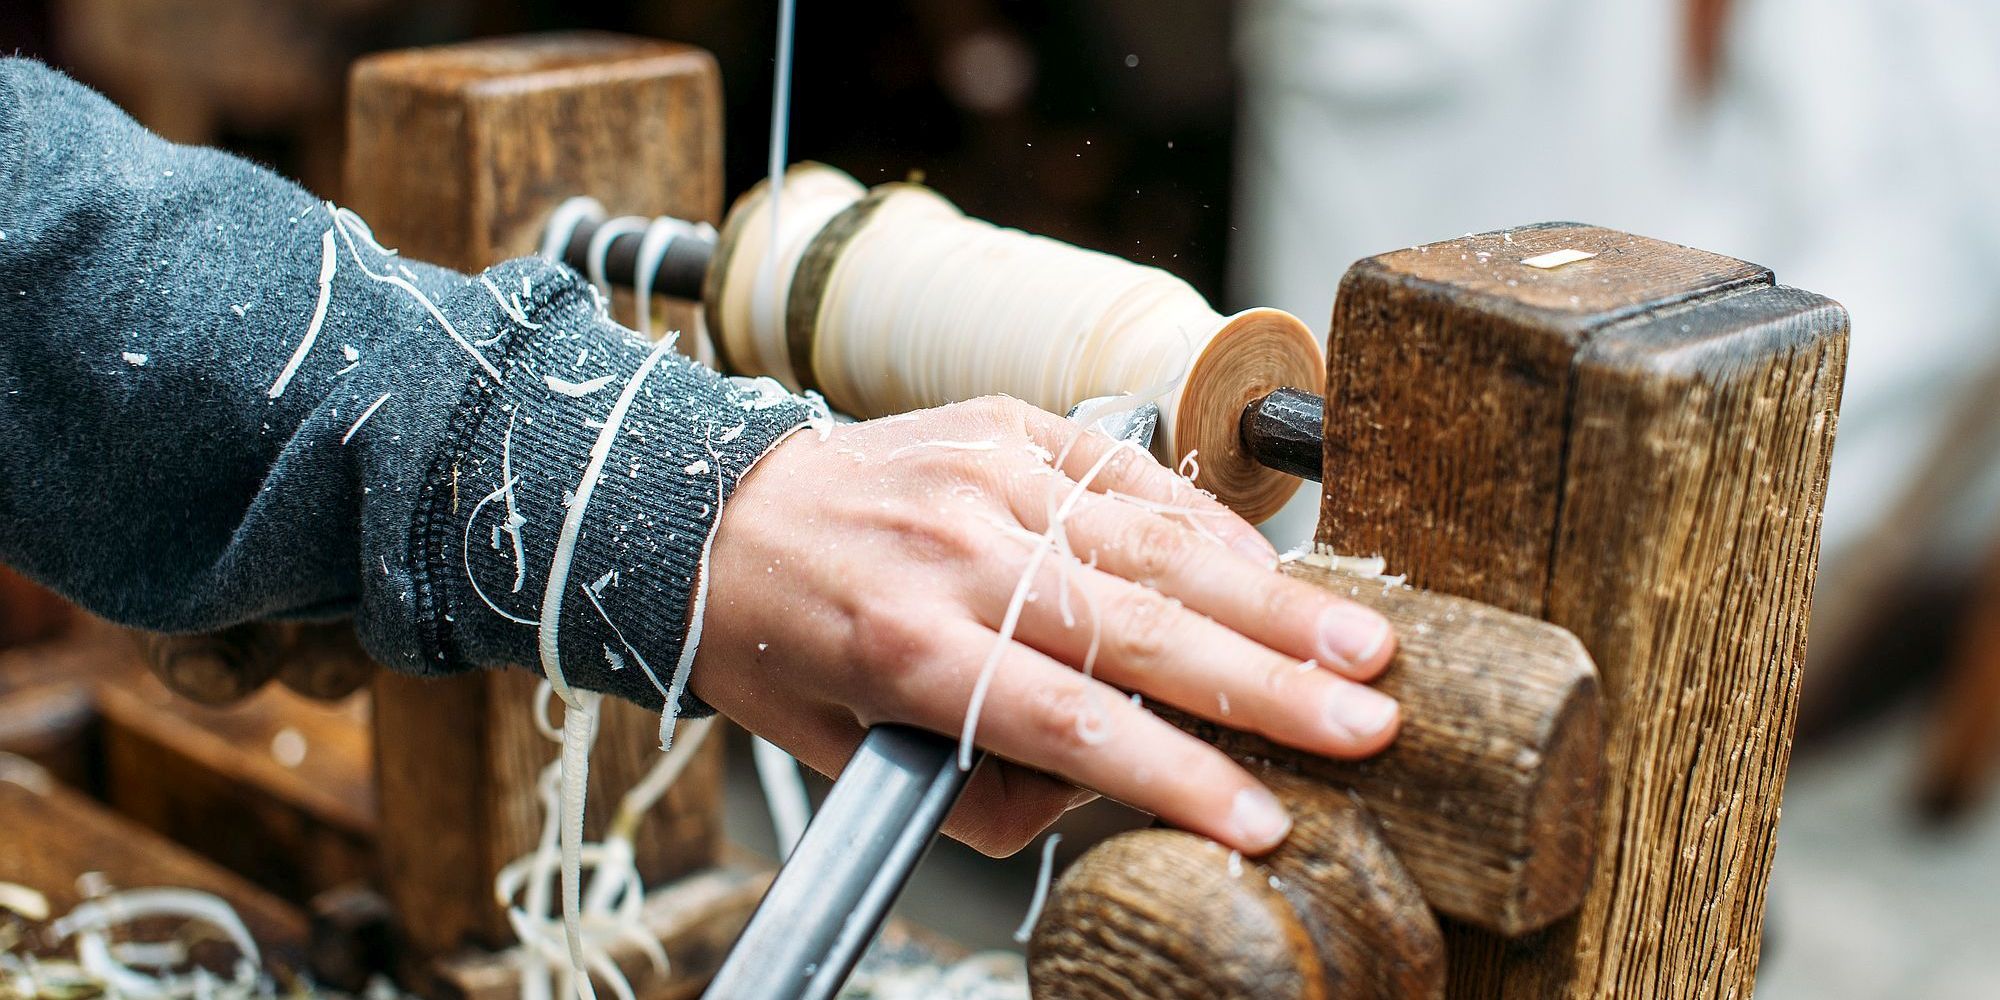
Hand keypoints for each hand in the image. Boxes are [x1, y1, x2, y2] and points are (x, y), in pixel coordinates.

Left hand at [692, 396, 1398, 856]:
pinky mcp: (1009, 427)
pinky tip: (1269, 567)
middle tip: (1371, 719)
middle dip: (1267, 683)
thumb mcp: (855, 751)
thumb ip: (986, 785)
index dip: (1176, 774)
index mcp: (909, 646)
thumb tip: (1111, 786)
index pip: (1071, 720)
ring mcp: (989, 476)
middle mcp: (958, 553)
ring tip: (1362, 641)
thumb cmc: (786, 645)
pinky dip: (1208, 523)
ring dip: (1268, 597)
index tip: (1263, 819)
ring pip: (1152, 542)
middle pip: (1137, 627)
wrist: (714, 514)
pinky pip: (1130, 474)